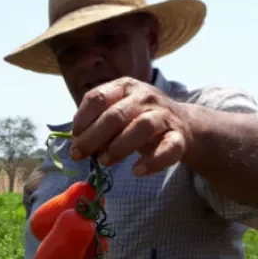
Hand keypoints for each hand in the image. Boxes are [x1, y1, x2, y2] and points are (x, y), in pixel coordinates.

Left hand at [69, 76, 192, 175]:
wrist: (183, 124)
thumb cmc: (139, 118)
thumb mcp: (117, 112)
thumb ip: (97, 122)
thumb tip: (78, 140)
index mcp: (124, 87)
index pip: (98, 97)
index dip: (83, 118)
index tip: (74, 136)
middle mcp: (145, 97)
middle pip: (116, 115)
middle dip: (93, 137)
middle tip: (79, 154)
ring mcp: (163, 116)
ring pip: (142, 127)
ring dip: (119, 147)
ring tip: (104, 161)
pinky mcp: (179, 137)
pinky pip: (168, 149)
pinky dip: (152, 162)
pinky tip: (137, 171)